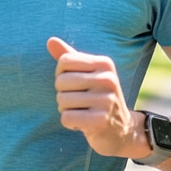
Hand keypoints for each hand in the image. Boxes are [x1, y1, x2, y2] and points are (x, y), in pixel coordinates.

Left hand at [47, 37, 148, 159]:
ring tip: (82, 111)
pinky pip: (66, 118)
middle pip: (61, 81)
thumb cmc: (97, 98)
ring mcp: (106, 100)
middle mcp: (108, 79)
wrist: (120, 130)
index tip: (74, 85)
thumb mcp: (87, 74)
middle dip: (63, 94)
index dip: (61, 75)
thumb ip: (69, 57)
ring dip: (66, 109)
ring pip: (62, 100)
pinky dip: (70, 123)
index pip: (64, 61)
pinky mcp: (100, 121)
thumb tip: (50, 40)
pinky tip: (84, 123)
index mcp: (105, 63)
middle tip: (78, 101)